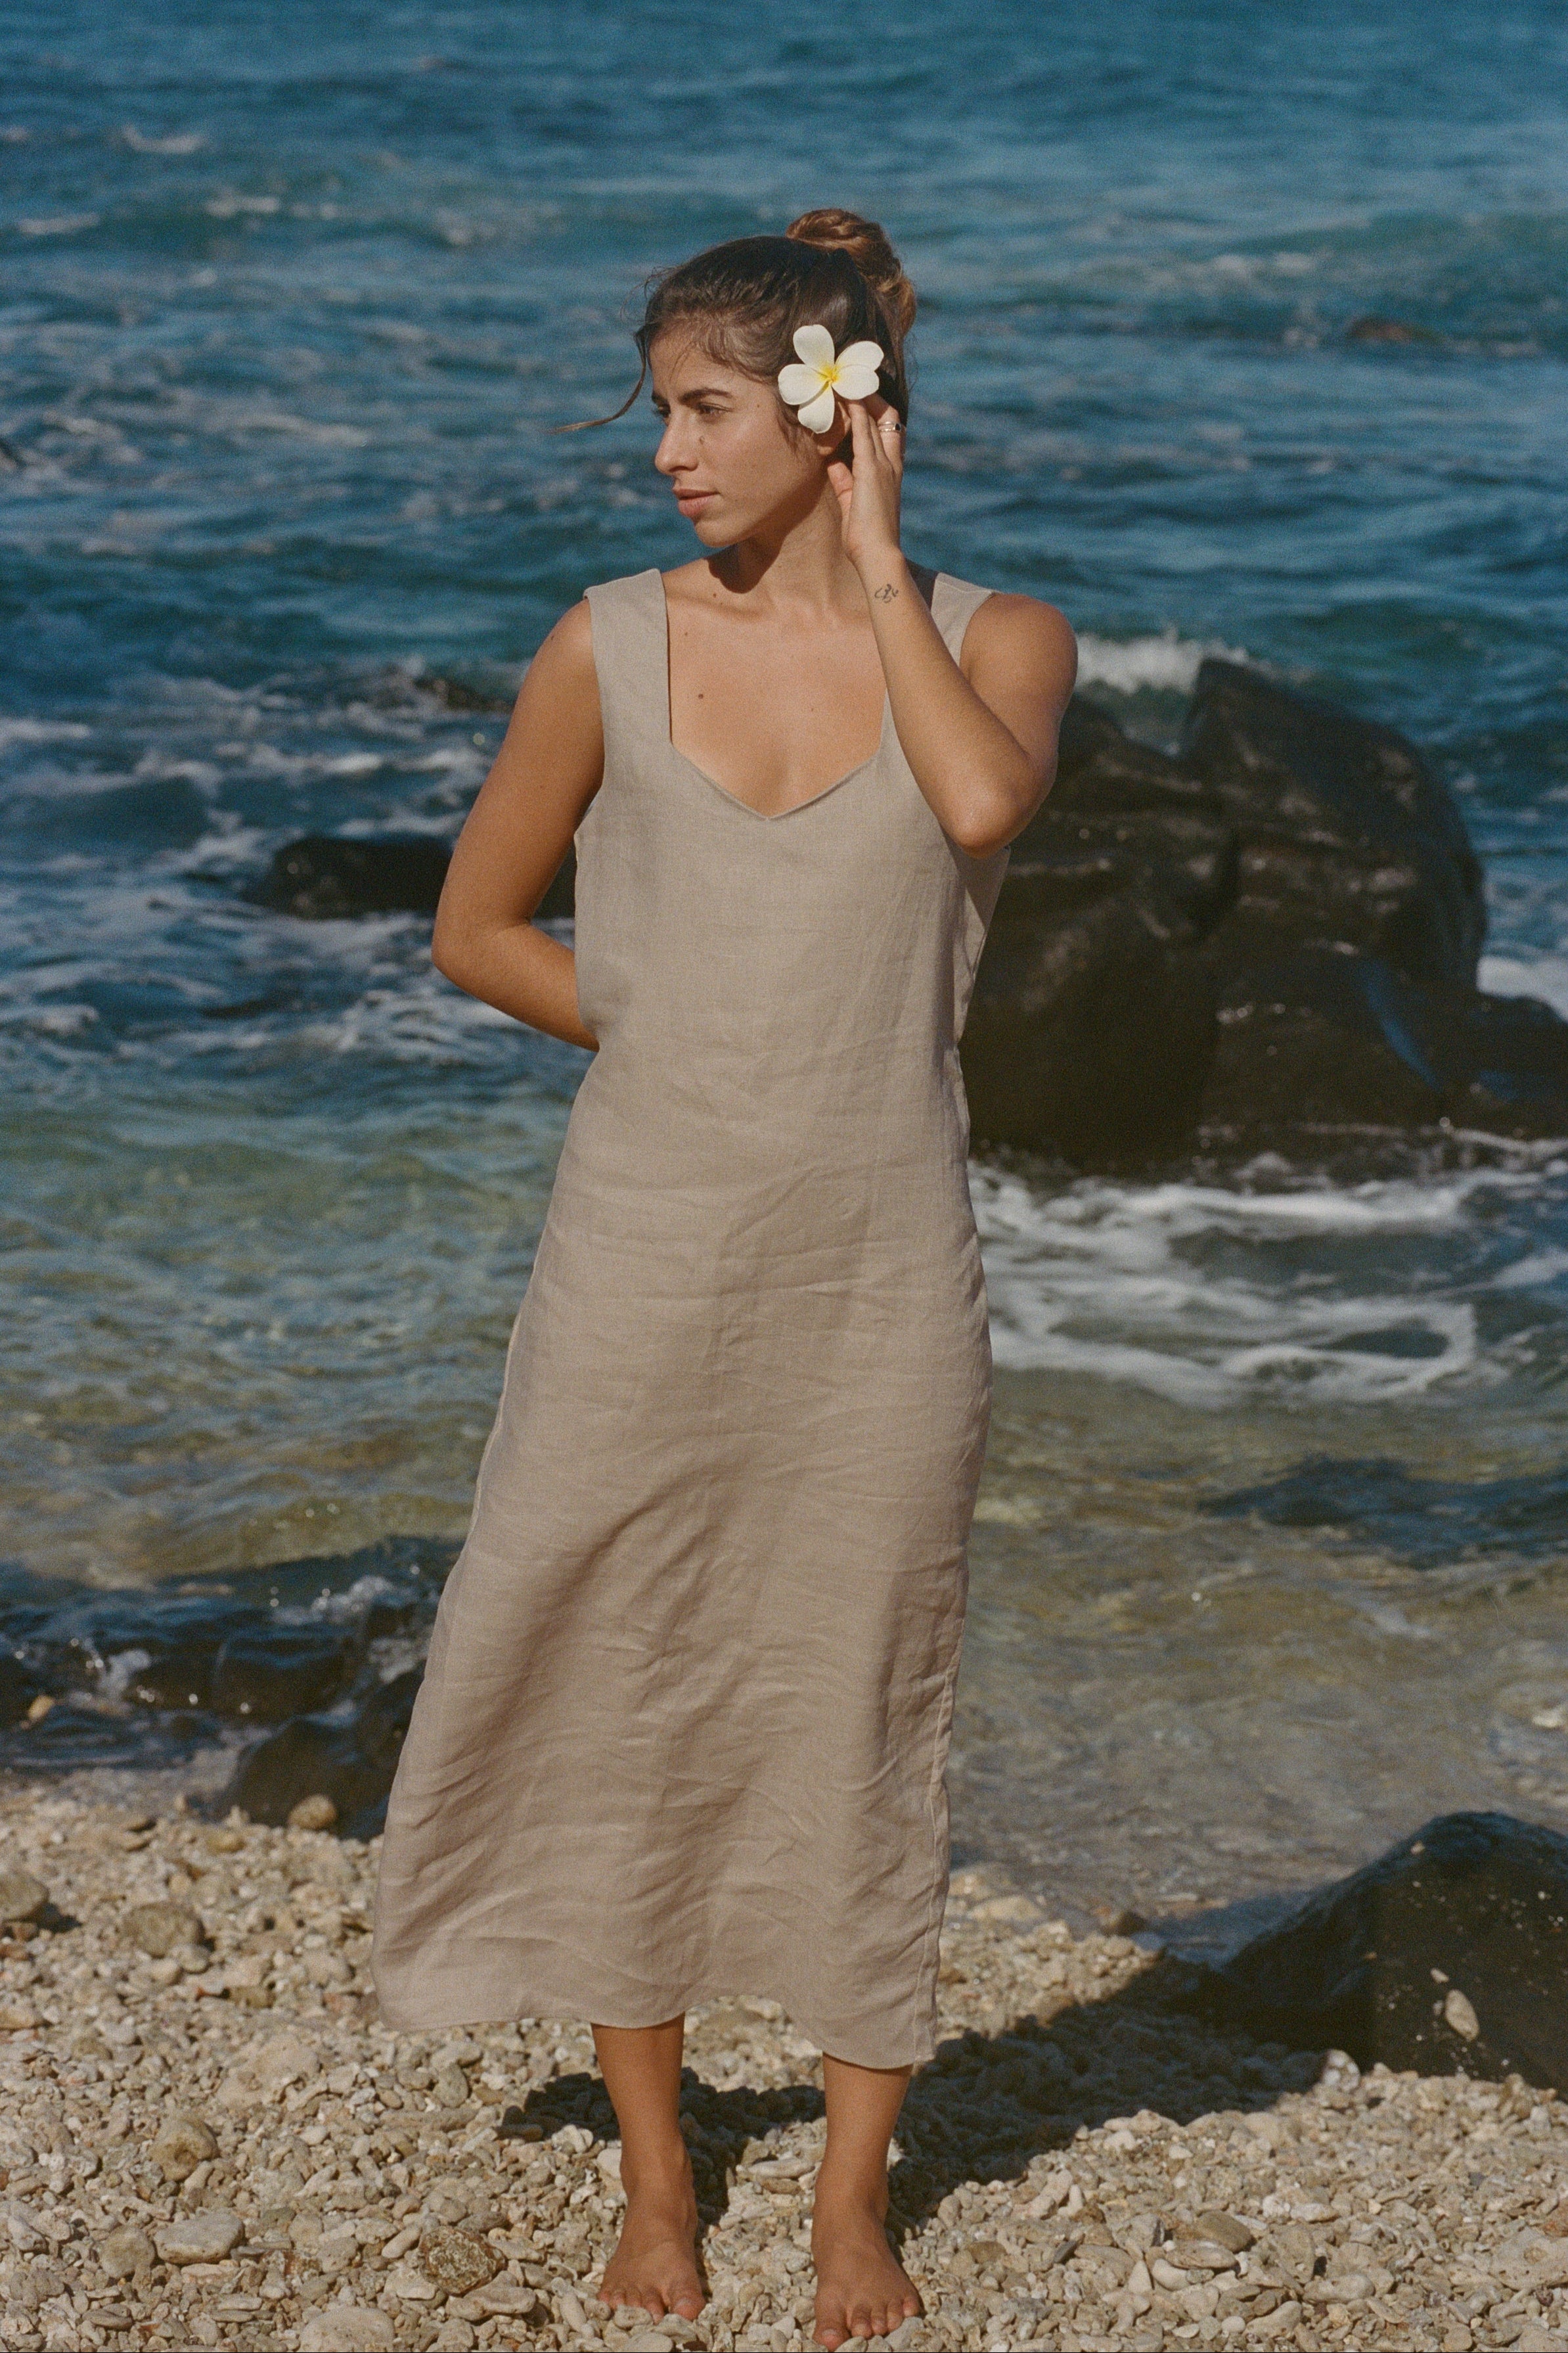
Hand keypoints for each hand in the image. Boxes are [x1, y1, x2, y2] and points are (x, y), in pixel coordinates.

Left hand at [826, 396, 904, 586]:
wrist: (878, 555)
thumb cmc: (865, 537)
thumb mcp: (852, 502)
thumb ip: (845, 480)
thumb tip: (834, 462)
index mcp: (889, 474)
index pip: (886, 434)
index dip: (874, 415)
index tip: (857, 401)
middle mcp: (891, 465)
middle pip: (886, 420)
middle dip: (870, 398)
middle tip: (852, 382)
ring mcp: (883, 466)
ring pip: (875, 421)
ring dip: (861, 399)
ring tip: (846, 380)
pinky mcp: (872, 470)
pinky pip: (864, 432)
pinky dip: (856, 412)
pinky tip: (846, 397)